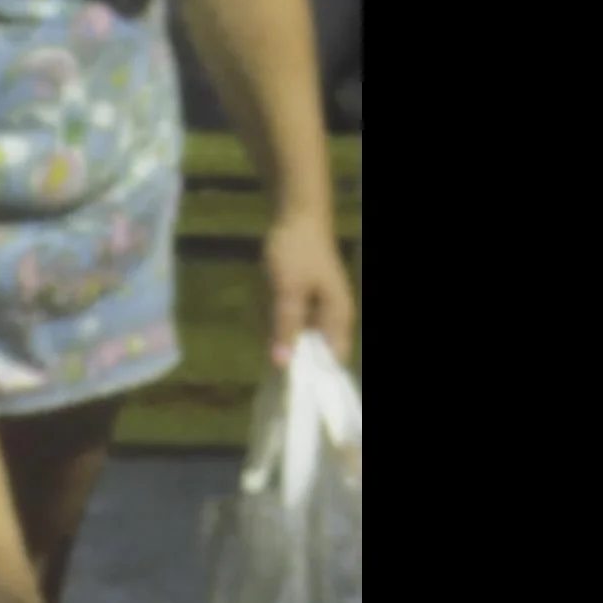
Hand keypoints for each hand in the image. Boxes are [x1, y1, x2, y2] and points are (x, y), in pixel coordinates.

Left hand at [264, 218, 358, 370]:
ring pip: (297, 337)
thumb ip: (286, 326)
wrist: (296, 216)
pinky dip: (276, 320)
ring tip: (266, 323)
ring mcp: (319, 309)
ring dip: (279, 335)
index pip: (331, 363)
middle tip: (267, 357)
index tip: (286, 386)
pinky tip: (264, 311)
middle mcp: (333, 318)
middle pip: (312, 352)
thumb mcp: (288, 291)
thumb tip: (282, 364)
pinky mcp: (305, 300)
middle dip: (289, 354)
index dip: (312, 377)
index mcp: (338, 319)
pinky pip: (289, 321)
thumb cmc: (297, 252)